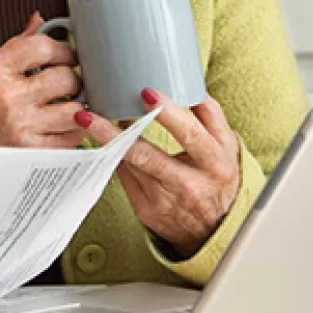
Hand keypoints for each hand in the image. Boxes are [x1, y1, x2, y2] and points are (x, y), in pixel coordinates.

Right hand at [0, 12, 84, 147]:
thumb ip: (17, 46)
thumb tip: (40, 21)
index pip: (43, 47)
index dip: (63, 49)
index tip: (66, 55)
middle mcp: (8, 97)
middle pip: (65, 78)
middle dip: (72, 78)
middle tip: (68, 82)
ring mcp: (21, 126)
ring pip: (75, 110)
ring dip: (77, 105)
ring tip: (68, 103)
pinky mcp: (30, 150)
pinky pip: (72, 138)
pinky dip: (75, 131)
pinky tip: (64, 125)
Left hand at [75, 89, 240, 257]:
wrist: (214, 229)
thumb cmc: (218, 178)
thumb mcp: (227, 148)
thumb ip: (210, 116)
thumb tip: (187, 83)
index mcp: (215, 163)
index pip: (191, 135)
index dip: (168, 114)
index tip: (146, 91)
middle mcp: (190, 184)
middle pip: (149, 156)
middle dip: (117, 133)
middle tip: (92, 112)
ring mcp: (165, 200)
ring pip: (129, 165)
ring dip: (106, 140)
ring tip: (86, 118)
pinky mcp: (146, 209)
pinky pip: (124, 175)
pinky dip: (112, 155)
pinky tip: (99, 139)